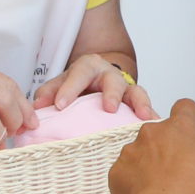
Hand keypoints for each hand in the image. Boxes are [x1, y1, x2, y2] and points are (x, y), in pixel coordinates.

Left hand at [36, 55, 157, 118]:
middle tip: (108, 108)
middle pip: (113, 79)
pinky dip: (152, 116)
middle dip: (111, 93)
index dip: (69, 89)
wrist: (97, 82)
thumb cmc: (77, 85)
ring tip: (143, 116)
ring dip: (140, 103)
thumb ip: (48, 93)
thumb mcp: (59, 85)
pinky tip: (156, 126)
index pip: (78, 74)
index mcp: (88, 67)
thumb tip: (37, 107)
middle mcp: (110, 74)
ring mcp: (126, 88)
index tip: (60, 105)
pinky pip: (147, 108)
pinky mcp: (136, 103)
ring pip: (136, 91)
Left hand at [109, 99, 194, 193]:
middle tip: (175, 171)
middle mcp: (152, 131)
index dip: (188, 118)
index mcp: (180, 127)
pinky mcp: (116, 170)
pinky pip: (125, 172)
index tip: (190, 133)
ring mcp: (131, 150)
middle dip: (165, 147)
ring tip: (158, 187)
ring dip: (147, 164)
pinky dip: (133, 182)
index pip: (184, 107)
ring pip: (139, 152)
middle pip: (159, 132)